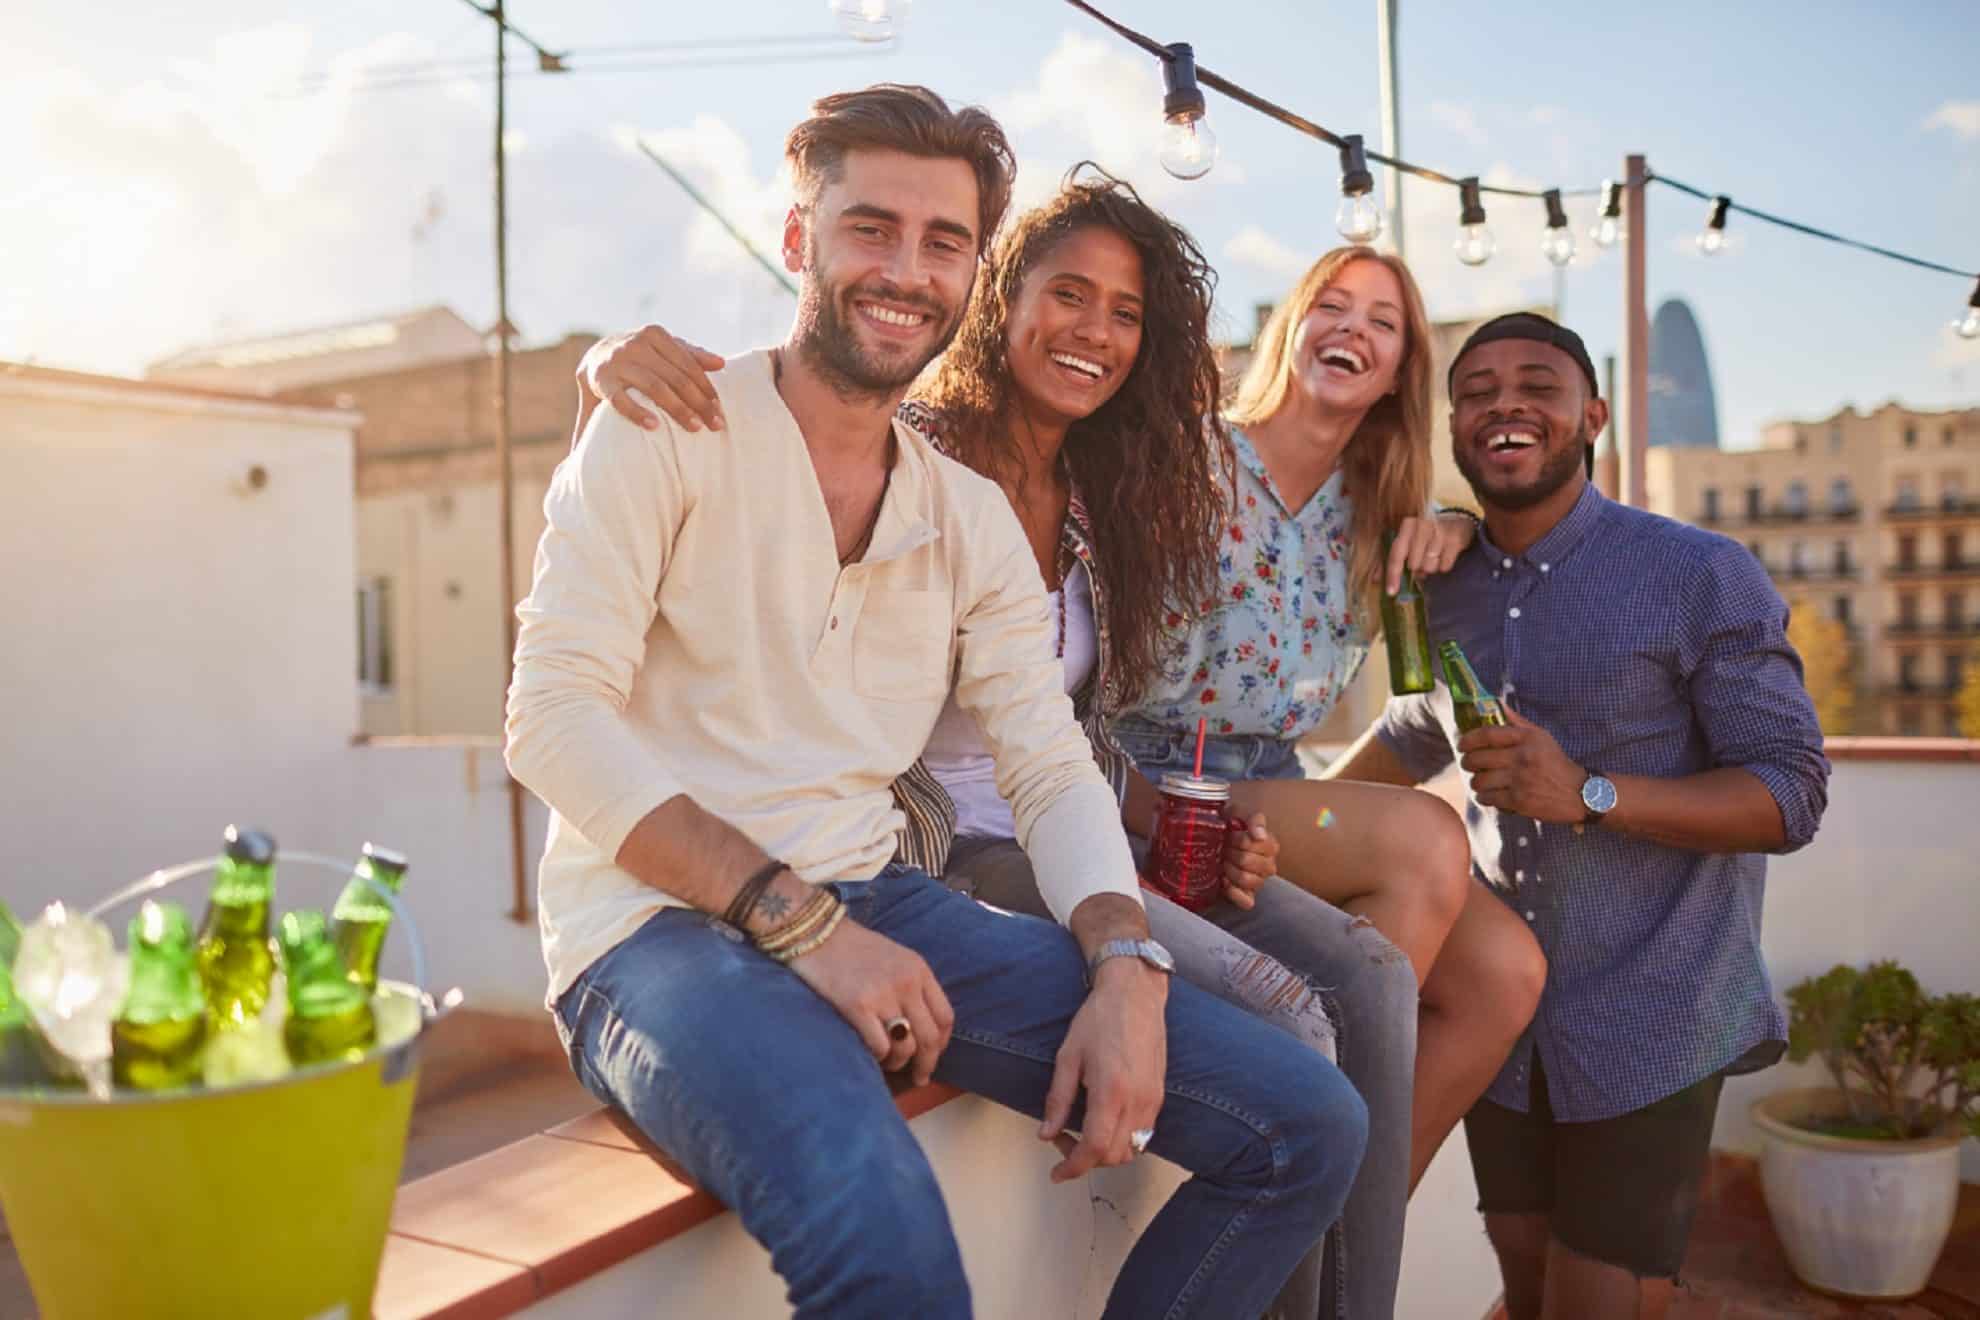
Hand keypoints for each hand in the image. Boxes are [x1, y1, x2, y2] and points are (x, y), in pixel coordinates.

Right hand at [578, 326, 726, 432]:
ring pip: (654, 386)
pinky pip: (620, 399)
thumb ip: (690, 355)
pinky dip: (637, 412)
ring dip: (677, 409)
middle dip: (699, 402)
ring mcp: (617, 362)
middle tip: (715, 425)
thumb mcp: (662, 349)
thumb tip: (721, 364)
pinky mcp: (600, 381)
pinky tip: (654, 426)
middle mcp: (636, 345)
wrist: (594, 358)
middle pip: (675, 377)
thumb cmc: (638, 357)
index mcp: (655, 335)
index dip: (706, 387)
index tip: (721, 410)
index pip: (688, 364)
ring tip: (694, 428)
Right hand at [786, 916, 953, 1085]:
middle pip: (930, 1037)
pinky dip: (878, 1057)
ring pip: (906, 1047)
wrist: (814, 930)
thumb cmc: (851, 947)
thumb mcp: (893, 956)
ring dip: (899, 1063)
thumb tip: (918, 1025)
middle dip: (926, 1064)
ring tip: (888, 1063)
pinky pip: (879, 1046)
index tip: (932, 1055)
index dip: (941, 1043)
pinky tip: (870, 1054)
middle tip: (918, 1078)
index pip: (945, 1016)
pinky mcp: (857, 1005)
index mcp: (918, 968)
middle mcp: (906, 982)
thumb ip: (910, 985)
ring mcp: (883, 994)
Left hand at [1039, 959, 1166, 1181]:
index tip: (1057, 1173)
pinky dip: (1122, 1139)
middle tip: (1062, 1140)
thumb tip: (1046, 1134)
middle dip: (1086, 1159)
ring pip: (1132, 1149)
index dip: (1073, 1167)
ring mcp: (1153, 1100)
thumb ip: (1057, 1100)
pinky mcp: (1159, 1095)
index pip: (1094, 1148)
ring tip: (1082, 1131)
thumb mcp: (1067, 1057)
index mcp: (1111, 1091)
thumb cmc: (1099, 1018)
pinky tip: (1104, 1120)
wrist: (1135, 993)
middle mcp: (1137, 1101)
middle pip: (1114, 1156)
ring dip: (1106, 1152)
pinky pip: (1144, 1134)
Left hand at [1221, 811, 1276, 910]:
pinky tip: (1224, 881)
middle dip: (1230, 854)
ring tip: (1222, 862)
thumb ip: (1254, 820)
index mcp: (1271, 845)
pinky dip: (1233, 892)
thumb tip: (1259, 836)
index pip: (1254, 845)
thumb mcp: (1241, 812)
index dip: (1238, 840)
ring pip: (1248, 881)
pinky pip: (1247, 902)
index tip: (1229, 835)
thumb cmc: (1230, 824)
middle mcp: (1269, 865)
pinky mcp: (1248, 896)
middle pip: (1248, 863)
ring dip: (1229, 870)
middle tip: (1223, 848)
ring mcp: (1259, 881)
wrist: (1216, 836)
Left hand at [1386, 511, 1476, 591]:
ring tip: (1435, 555)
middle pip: (1414, 565)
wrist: (1456, 521)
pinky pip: (1444, 567)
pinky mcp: (1455, 540)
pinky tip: (1445, 554)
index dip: (1393, 575)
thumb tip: (1375, 579)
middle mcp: (1423, 526)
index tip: (1391, 592)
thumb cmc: (1426, 534)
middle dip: (1417, 568)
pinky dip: (1443, 566)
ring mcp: (1440, 532)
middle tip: (1422, 560)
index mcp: (1407, 525)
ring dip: (1430, 567)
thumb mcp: (1408, 539)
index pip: (1397, 554)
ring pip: (1429, 567)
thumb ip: (1392, 558)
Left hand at [1457, 701, 1587, 823]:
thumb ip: (1517, 722)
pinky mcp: (1519, 800)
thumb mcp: (1541, 737)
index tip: (1462, 744)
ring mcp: (1520, 780)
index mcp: (1527, 738)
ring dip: (1476, 782)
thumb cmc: (1556, 763)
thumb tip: (1495, 703)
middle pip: (1478, 758)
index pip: (1487, 734)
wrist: (1580, 794)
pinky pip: (1488, 798)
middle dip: (1467, 762)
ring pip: (1480, 780)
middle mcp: (1522, 757)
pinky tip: (1489, 795)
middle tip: (1469, 764)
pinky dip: (1484, 797)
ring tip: (1480, 781)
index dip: (1468, 739)